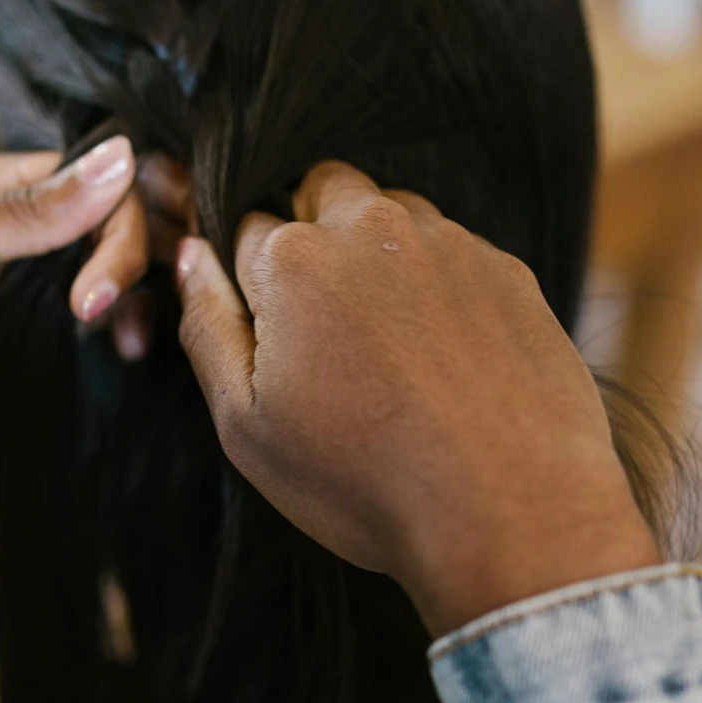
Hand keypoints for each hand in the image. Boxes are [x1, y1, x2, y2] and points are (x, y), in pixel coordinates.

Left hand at [0, 139, 141, 461]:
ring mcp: (11, 297)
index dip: (123, 214)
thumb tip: (121, 160)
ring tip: (130, 344)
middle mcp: (8, 235)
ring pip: (108, 283)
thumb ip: (20, 215)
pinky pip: (82, 341)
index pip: (90, 177)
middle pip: (112, 225)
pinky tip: (123, 360)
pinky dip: (115, 343)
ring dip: (138, 303)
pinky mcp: (10, 353)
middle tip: (114, 316)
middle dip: (141, 259)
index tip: (99, 283)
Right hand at [174, 162, 658, 635]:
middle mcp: (371, 226)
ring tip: (389, 347)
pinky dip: (440, 288)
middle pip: (322, 191)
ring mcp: (449, 243)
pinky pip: (456, 253)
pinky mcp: (509, 270)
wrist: (510, 511)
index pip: (243, 227)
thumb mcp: (246, 425)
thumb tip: (190, 255)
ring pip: (393, 213)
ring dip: (379, 253)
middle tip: (325, 324)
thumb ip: (207, 326)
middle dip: (313, 232)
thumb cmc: (363, 480)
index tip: (271, 330)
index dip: (250, 279)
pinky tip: (444, 362)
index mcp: (292, 260)